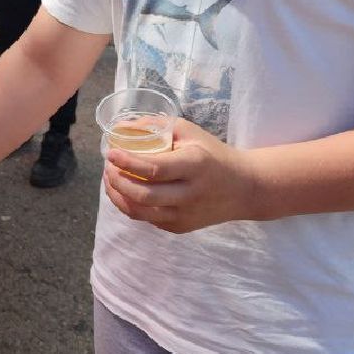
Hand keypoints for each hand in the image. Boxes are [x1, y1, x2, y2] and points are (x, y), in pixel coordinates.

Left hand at [102, 118, 262, 233]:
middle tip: (108, 168)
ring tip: (111, 180)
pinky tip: (125, 192)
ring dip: (118, 196)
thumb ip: (156, 126)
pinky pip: (148, 219)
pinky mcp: (181, 227)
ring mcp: (186, 215)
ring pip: (141, 212)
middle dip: (118, 182)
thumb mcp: (190, 131)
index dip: (127, 163)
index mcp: (194, 165)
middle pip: (143, 195)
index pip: (154, 169)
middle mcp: (190, 194)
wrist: (245, 188)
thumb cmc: (213, 154)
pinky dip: (131, 206)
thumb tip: (122, 127)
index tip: (111, 153)